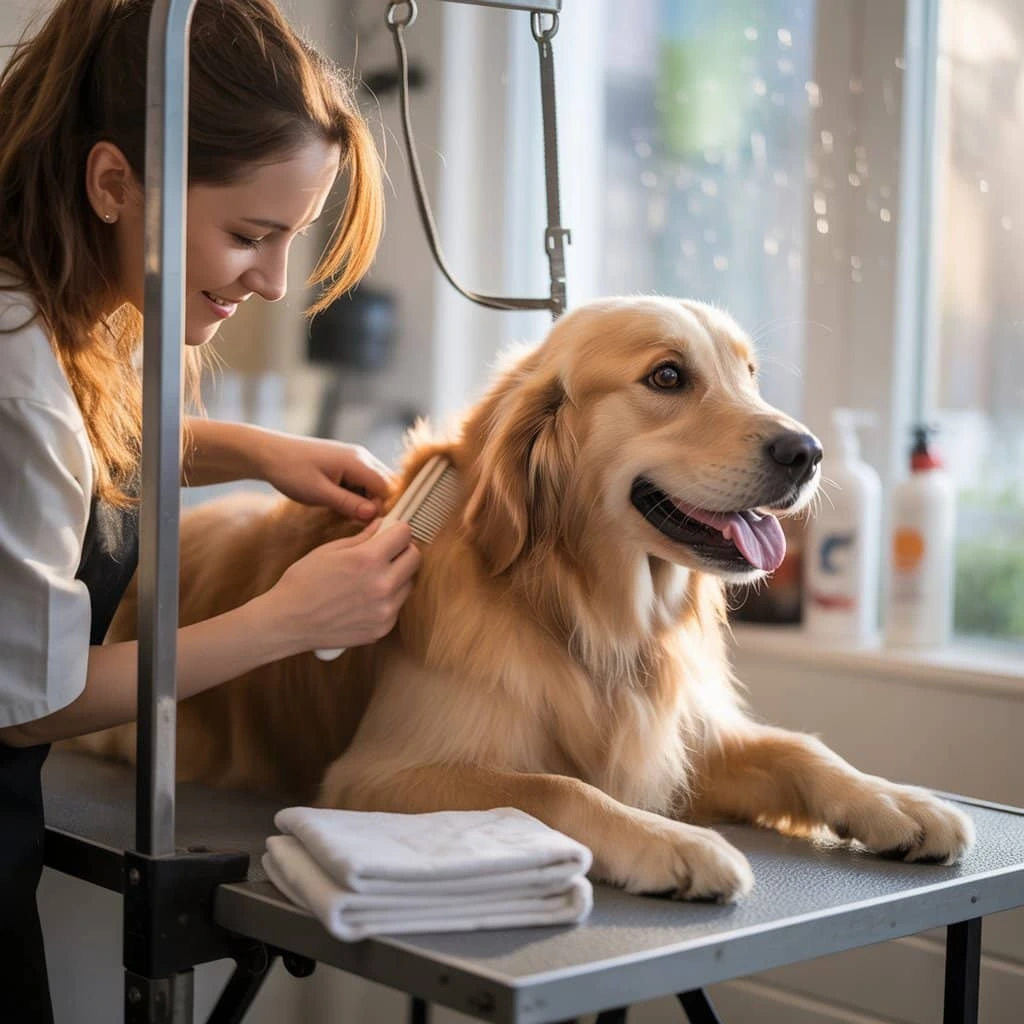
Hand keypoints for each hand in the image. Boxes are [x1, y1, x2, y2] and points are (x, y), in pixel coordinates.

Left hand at [257, 433, 395, 520]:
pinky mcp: (345, 462)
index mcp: (357, 461)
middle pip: (384, 485)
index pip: (386, 488)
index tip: (364, 522)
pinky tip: (337, 501)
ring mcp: (353, 457)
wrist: (268, 453)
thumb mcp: (319, 493)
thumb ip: (348, 504)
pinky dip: (355, 494)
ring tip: (340, 509)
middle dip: (374, 504)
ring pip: (372, 484)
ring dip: (363, 500)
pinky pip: (361, 481)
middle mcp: (360, 456)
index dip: (380, 507)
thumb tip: (374, 514)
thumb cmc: (291, 471)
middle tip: (352, 519)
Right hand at [260, 519, 421, 655]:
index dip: (397, 530)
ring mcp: (385, 610)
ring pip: (408, 583)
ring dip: (397, 576)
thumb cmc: (303, 582)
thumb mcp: (330, 550)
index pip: (405, 534)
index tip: (391, 532)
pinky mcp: (383, 628)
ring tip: (372, 577)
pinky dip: (388, 599)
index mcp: (368, 560)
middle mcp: (382, 585)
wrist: (288, 622)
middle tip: (387, 552)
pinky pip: (397, 606)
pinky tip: (365, 598)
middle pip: (415, 558)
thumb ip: (363, 537)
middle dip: (403, 550)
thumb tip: (383, 524)